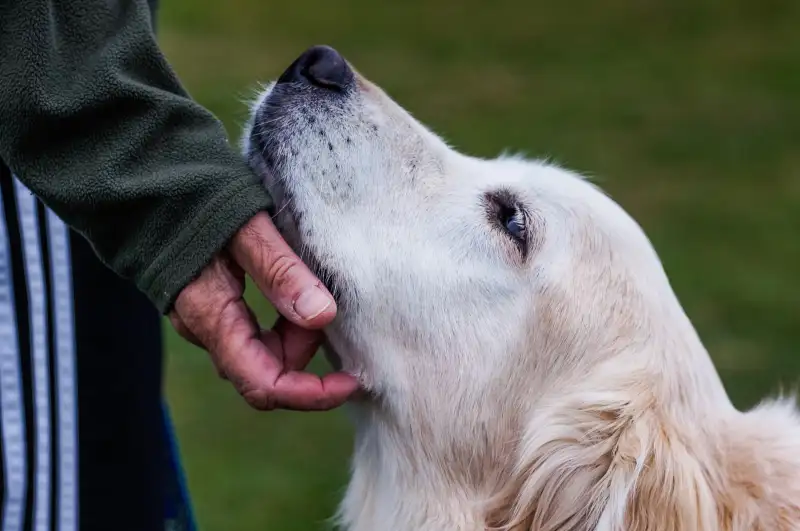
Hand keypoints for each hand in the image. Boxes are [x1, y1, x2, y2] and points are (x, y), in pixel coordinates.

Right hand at [168, 212, 357, 410]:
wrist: (148, 181)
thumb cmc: (197, 197)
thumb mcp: (248, 227)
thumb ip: (281, 272)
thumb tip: (323, 317)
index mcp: (211, 317)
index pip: (263, 384)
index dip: (312, 394)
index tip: (352, 381)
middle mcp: (205, 330)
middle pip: (266, 371)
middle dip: (306, 351)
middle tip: (328, 302)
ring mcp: (206, 321)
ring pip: (262, 352)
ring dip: (296, 334)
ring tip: (312, 285)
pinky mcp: (212, 308)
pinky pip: (254, 333)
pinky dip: (283, 323)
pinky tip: (297, 290)